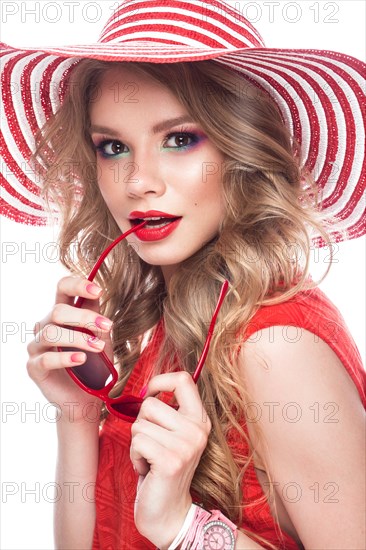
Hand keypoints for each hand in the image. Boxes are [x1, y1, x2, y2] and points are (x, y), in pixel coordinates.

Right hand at [26, 275, 112, 422]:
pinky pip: (46, 358)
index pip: (62, 288)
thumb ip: (96, 319)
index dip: (78, 285)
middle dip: (84, 317)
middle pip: (57, 311)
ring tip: (98, 347)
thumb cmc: (94, 365)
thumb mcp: (100, 338)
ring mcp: (37, 346)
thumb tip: (97, 295)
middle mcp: (45, 326)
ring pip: (51, 333)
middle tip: (107, 326)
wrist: (86, 398)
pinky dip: (66, 358)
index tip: (98, 290)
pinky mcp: (34, 367)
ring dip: (78, 338)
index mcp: (61, 314)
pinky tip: (82, 359)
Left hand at [130, 371, 211, 547]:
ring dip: (137, 443)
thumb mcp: (173, 435)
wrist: (169, 512)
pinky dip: (135, 456)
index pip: (184, 380)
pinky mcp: (170, 460)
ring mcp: (186, 445)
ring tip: (150, 458)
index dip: (160, 381)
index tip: (149, 393)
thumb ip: (167, 412)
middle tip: (152, 445)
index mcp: (200, 419)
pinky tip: (147, 469)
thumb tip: (145, 388)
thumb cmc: (162, 469)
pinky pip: (137, 441)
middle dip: (141, 423)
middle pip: (150, 403)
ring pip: (139, 423)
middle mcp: (197, 430)